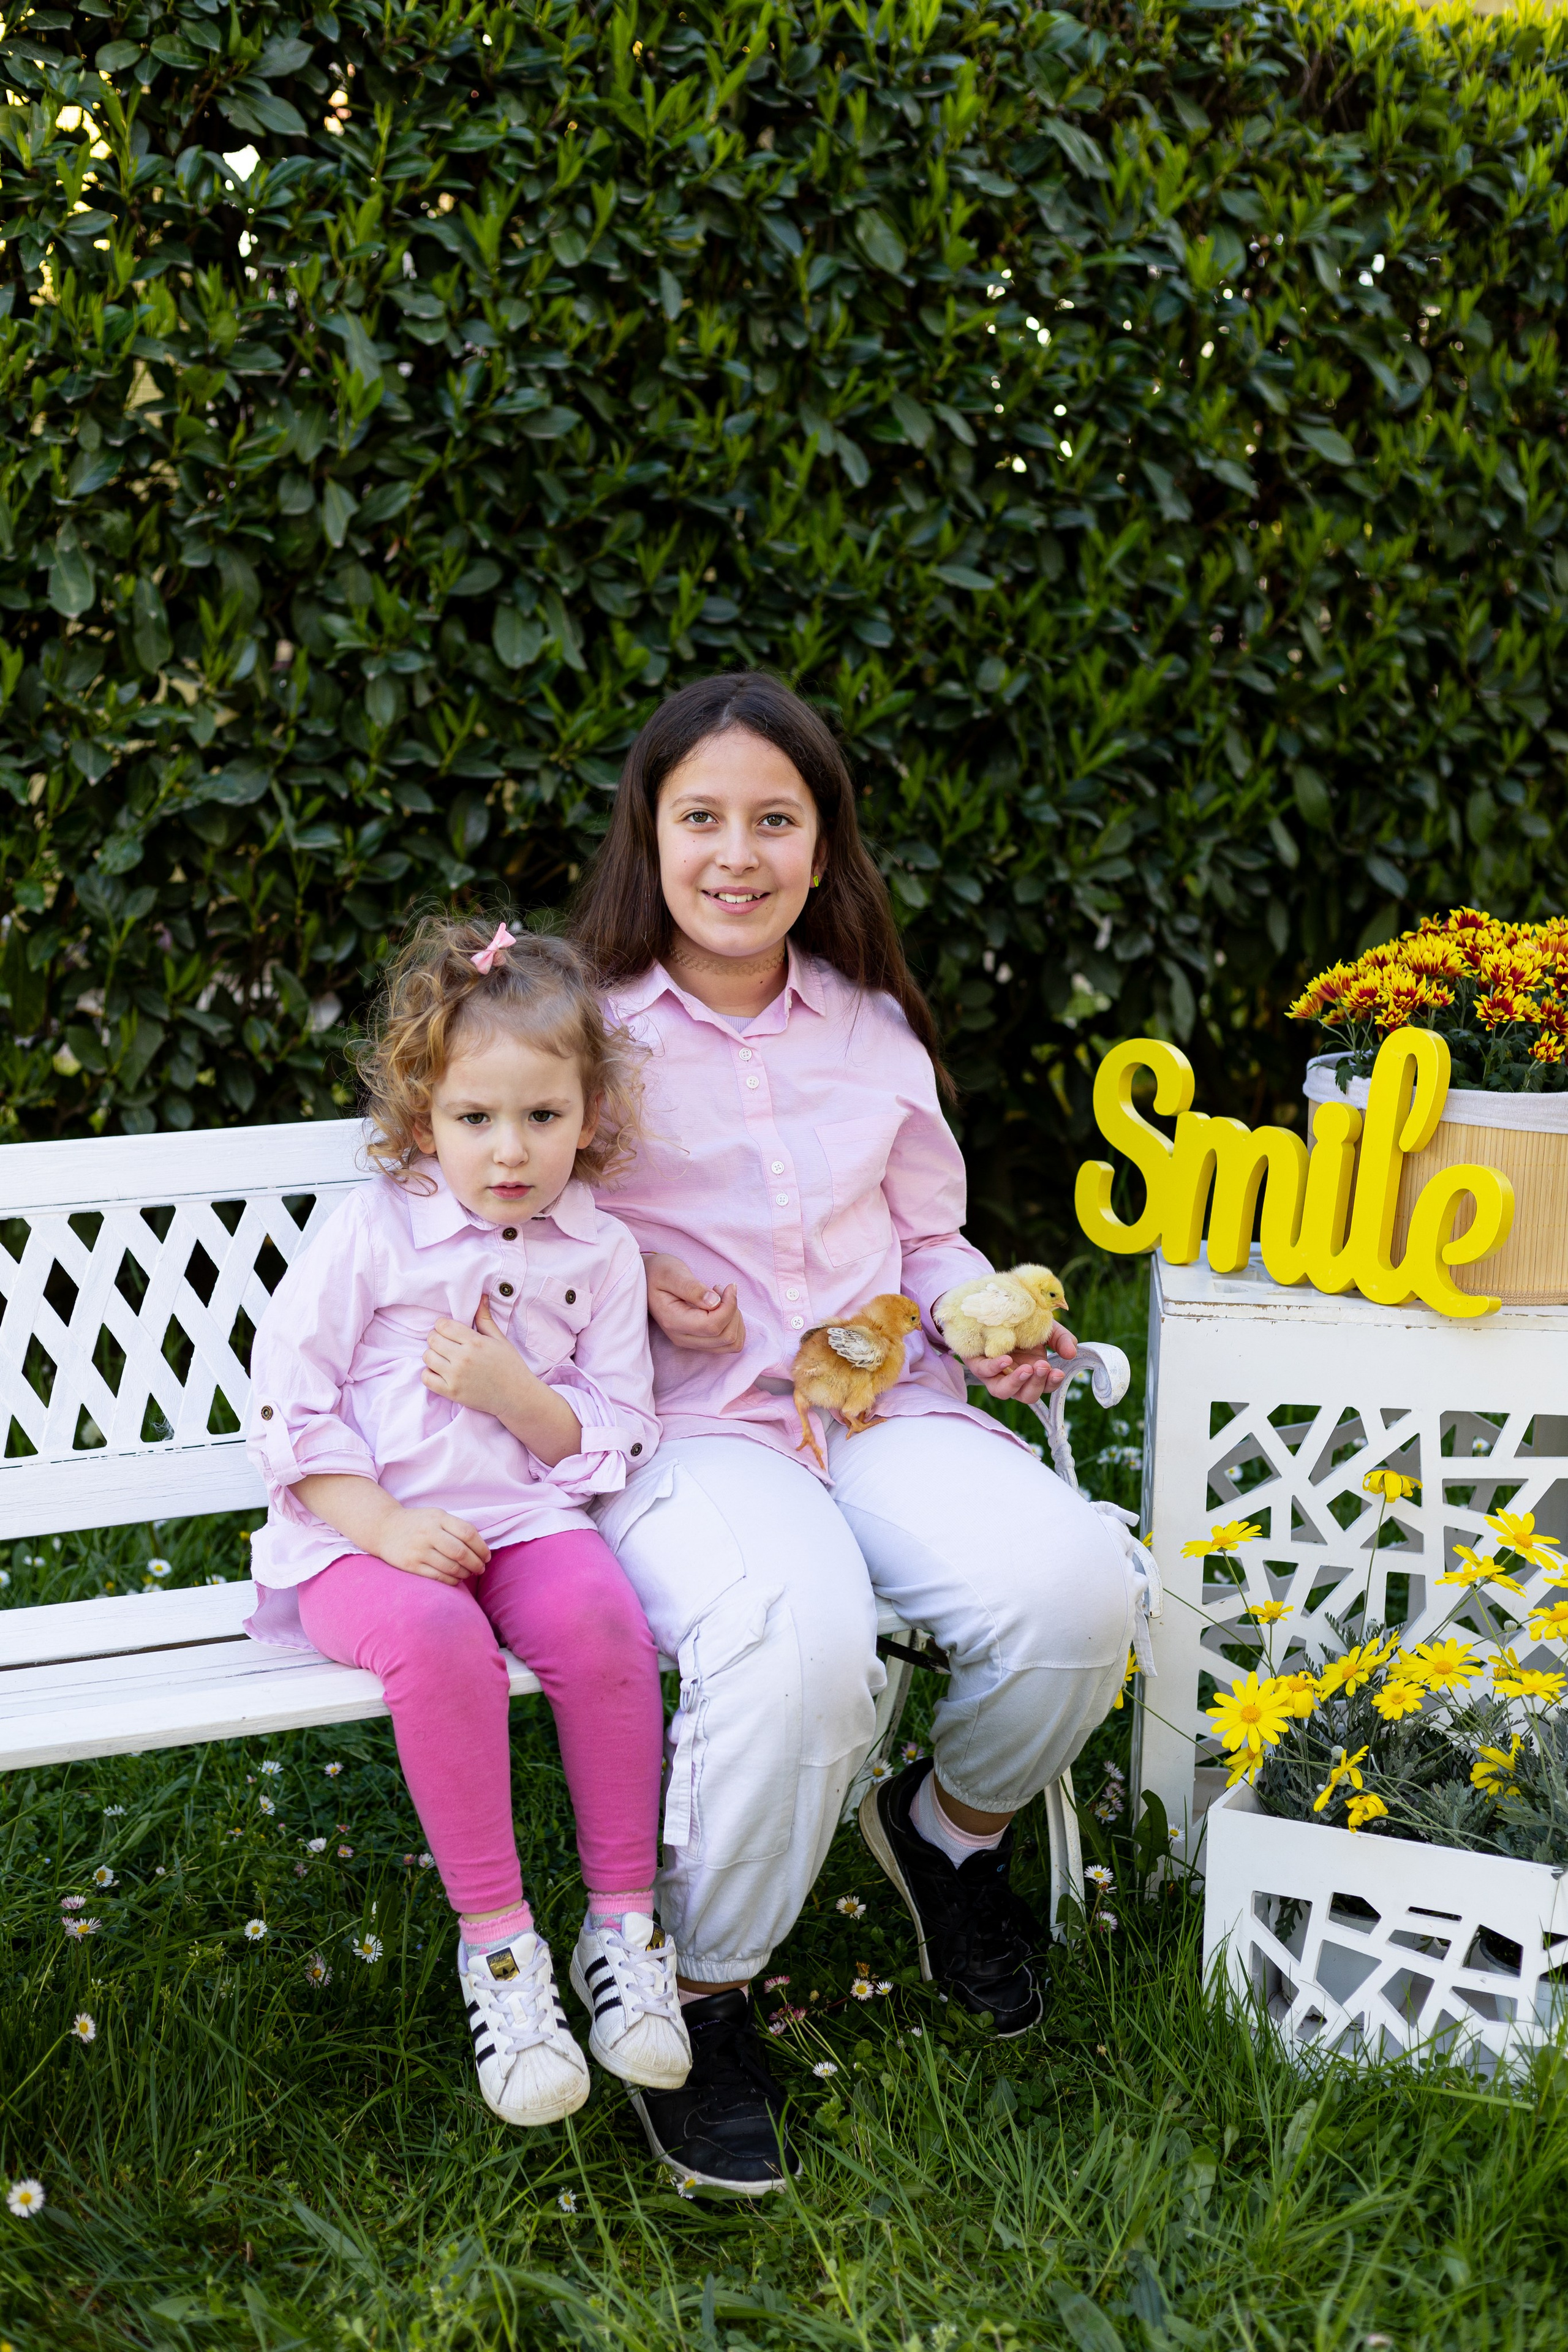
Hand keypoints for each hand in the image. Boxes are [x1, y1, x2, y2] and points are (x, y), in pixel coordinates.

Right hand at [377, 1504, 489, 1584]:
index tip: (486, 1556)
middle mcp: (429, 1533)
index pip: (468, 1533)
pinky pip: (438, 1577)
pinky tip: (456, 1579)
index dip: (482, 1547)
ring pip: (451, 1567)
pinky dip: (452, 1580)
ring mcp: (419, 1550)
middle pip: (461, 1552)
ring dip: (465, 1573)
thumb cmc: (417, 1524)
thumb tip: (480, 1547)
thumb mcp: (436, 1516)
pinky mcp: (411, 1565)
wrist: (383, 1528)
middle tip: (481, 1569)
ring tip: (468, 1574)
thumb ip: (455, 1527)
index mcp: (438, 1518)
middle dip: (476, 1564)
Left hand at [422, 1297, 524, 1416]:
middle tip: (444, 1343)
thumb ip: (485, 1319)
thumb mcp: (500, 1340)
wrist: (516, 1396)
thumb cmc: (510, 1366)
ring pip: (427, 1357)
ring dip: (432, 1355)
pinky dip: (429, 1373)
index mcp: (475, 1342)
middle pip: (433, 1340)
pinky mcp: (451, 1392)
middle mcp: (463, 1358)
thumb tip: (481, 1297)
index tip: (447, 1330)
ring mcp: (455, 1376)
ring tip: (442, 1357)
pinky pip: (426, 1379)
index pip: (444, 1325)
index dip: (442, 1325)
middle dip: (436, 1338)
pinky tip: (439, 1371)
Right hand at [645, 1252, 745, 1352]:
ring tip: (722, 1298)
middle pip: (725, 1337)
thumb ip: (692, 1288)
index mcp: (673, 1321)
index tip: (729, 1286)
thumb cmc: (658, 1273)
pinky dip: (733, 1325)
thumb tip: (715, 1302)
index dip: (729, 1307)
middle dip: (733, 1311)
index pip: (712, 1326)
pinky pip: (727, 1343)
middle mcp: (682, 1338)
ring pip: (730, 1343)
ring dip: (735, 1320)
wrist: (647, 1280)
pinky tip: (722, 1308)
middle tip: (723, 1290)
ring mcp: (690, 1342)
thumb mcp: (672, 1273)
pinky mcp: (698, 1341)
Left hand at [964, 1320, 1075, 1405]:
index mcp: (1033, 1372)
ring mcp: (994, 1373)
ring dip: (1017, 1383)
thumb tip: (1072, 1353)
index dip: (1052, 1383)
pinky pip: (984, 1372)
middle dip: (1037, 1384)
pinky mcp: (977, 1363)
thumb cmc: (1022, 1322)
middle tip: (1043, 1366)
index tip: (1058, 1372)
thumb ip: (1061, 1339)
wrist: (994, 1306)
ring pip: (1003, 1391)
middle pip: (1027, 1395)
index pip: (1045, 1386)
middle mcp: (1013, 1377)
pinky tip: (1006, 1360)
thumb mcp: (1046, 1328)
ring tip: (1027, 1369)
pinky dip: (996, 1367)